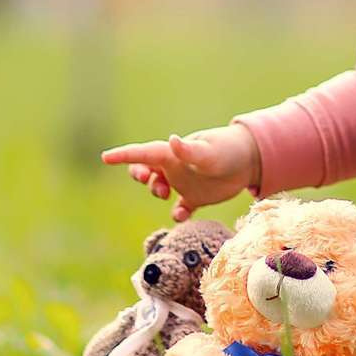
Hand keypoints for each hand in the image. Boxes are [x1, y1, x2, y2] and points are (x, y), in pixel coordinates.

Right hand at [99, 124, 260, 221]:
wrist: (250, 161)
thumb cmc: (229, 150)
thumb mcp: (209, 152)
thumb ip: (190, 150)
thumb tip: (172, 141)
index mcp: (172, 153)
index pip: (143, 153)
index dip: (123, 155)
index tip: (104, 157)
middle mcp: (174, 167)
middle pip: (145, 169)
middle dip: (138, 173)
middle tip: (146, 179)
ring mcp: (183, 182)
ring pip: (158, 188)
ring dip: (156, 191)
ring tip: (165, 195)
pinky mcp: (195, 197)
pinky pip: (180, 208)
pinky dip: (177, 214)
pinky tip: (182, 215)